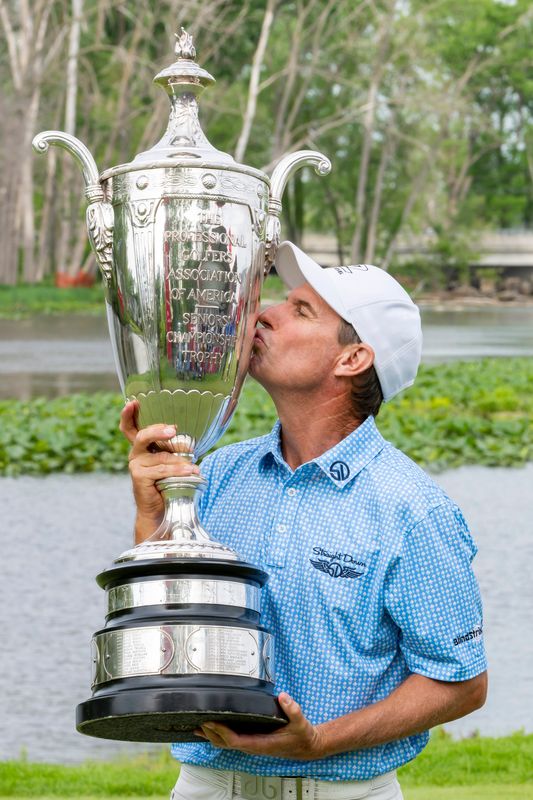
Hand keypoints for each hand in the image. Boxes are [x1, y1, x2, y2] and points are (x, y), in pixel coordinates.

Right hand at [119, 401, 199, 537]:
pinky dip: (178, 470)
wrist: (160, 509)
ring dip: (179, 460)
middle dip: (157, 430)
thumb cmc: (168, 482)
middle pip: (142, 436)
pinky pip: (161, 469)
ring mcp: (135, 465)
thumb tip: (190, 441)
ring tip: (195, 465)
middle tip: (173, 429)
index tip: (133, 402)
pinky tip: (190, 472)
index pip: (130, 427)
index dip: (128, 414)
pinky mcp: (139, 477)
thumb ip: (174, 449)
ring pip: (159, 456)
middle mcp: (136, 453)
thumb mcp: (171, 461)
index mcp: (142, 447)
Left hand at [195, 693, 324, 760]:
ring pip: (226, 744)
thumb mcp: (301, 722)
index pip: (236, 741)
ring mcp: (252, 745)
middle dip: (210, 733)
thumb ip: (293, 710)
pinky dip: (219, 736)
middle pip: (225, 744)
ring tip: (197, 727)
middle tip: (198, 720)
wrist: (306, 746)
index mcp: (262, 744)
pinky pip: (231, 741)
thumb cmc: (302, 735)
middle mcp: (254, 746)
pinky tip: (212, 730)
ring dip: (211, 736)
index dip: (222, 732)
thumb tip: (283, 697)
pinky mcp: (252, 742)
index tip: (211, 722)